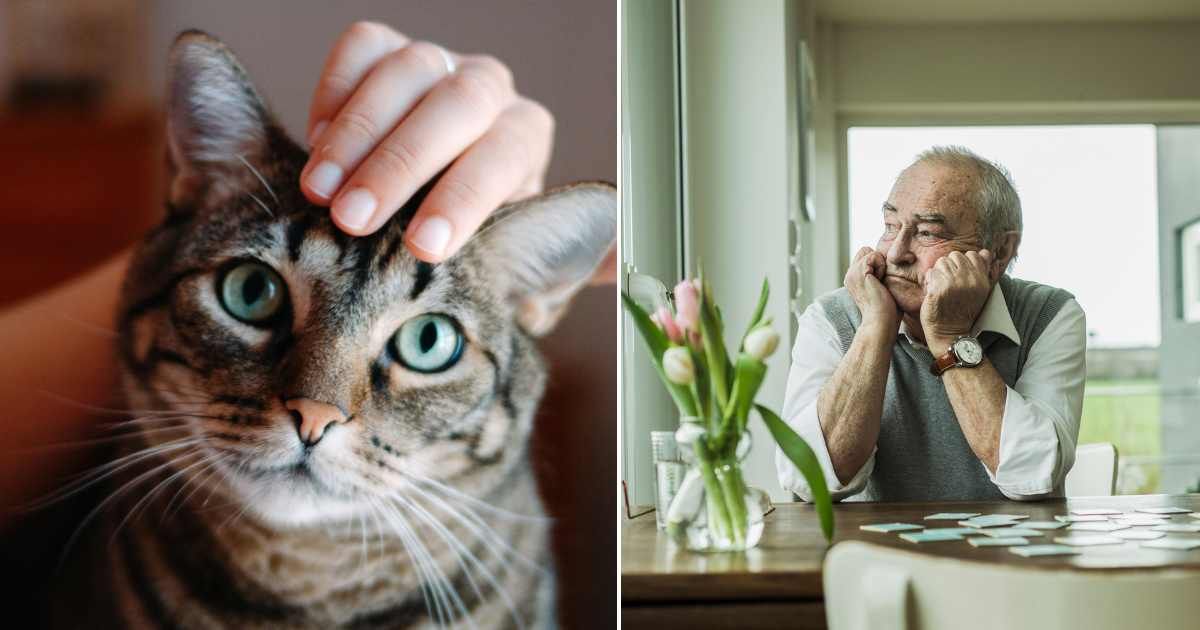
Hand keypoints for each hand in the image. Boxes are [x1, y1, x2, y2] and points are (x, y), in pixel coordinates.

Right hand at [301, 21, 552, 261]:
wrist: (423, 198)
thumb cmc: (472, 240)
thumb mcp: (521, 263)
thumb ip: (561, 269)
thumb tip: (617, 272)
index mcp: (526, 137)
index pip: (504, 156)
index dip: (464, 200)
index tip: (423, 248)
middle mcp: (490, 91)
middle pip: (457, 107)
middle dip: (400, 166)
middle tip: (353, 221)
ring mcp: (437, 62)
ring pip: (406, 73)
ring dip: (358, 136)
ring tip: (321, 193)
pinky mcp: (385, 48)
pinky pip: (362, 47)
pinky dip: (336, 91)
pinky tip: (317, 147)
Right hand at [845, 247, 899, 332]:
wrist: (881, 322)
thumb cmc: (888, 311)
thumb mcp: (882, 289)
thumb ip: (881, 275)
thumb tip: (895, 263)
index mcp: (853, 280)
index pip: (864, 257)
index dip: (876, 263)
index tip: (882, 281)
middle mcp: (850, 276)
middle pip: (866, 251)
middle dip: (877, 261)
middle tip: (882, 280)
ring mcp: (852, 274)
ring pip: (869, 252)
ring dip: (880, 264)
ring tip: (880, 282)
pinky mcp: (859, 272)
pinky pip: (873, 255)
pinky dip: (881, 265)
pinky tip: (880, 281)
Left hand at [920, 249, 993, 353]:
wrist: (951, 333)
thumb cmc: (963, 311)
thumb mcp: (979, 291)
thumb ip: (982, 270)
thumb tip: (985, 252)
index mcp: (981, 279)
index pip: (972, 254)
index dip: (962, 263)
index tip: (959, 276)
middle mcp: (969, 280)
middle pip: (954, 256)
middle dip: (949, 266)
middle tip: (948, 283)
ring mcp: (954, 284)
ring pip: (941, 262)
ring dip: (938, 273)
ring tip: (941, 287)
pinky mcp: (939, 289)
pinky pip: (931, 273)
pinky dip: (929, 281)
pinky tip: (933, 292)